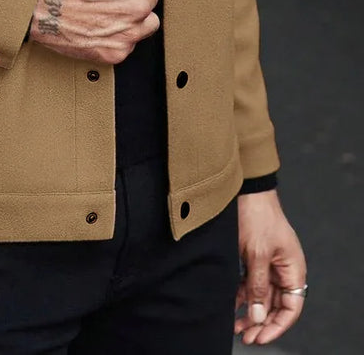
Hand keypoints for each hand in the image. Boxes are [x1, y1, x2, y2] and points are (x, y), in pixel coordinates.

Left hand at [235, 189, 306, 344]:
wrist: (244, 189)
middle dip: (261, 322)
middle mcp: (283, 268)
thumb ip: (258, 286)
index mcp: (293, 268)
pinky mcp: (254, 257)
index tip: (261, 337)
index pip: (291, 307)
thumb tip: (258, 315)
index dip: (277, 325)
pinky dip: (242, 295)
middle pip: (275, 304)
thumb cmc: (256, 215)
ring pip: (262, 296)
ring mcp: (269, 263)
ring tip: (235, 326)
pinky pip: (251, 283)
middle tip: (245, 336)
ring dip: (250, 311)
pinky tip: (232, 305)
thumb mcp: (257, 254)